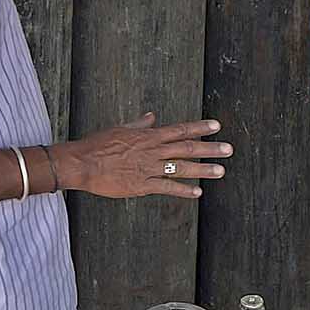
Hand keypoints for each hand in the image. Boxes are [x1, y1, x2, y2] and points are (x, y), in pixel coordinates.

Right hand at [54, 112, 226, 198]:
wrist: (82, 163)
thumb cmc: (97, 145)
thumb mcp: (120, 129)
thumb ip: (139, 124)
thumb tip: (151, 117)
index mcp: (147, 136)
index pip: (179, 129)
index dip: (199, 127)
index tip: (216, 125)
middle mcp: (152, 150)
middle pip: (186, 147)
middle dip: (209, 148)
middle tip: (228, 149)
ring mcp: (148, 168)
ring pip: (181, 167)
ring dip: (202, 169)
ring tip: (221, 170)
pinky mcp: (141, 185)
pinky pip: (166, 187)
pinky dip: (183, 190)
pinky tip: (197, 193)